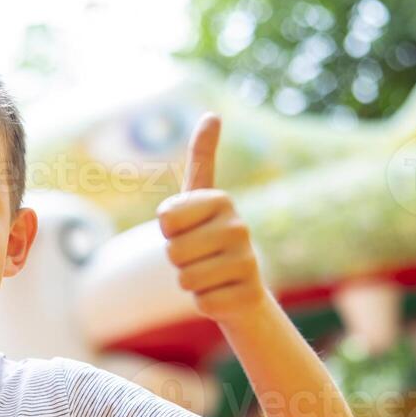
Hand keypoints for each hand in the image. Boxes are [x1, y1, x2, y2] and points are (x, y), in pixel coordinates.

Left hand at [156, 113, 269, 324]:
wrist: (240, 289)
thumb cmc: (206, 242)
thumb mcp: (196, 201)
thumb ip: (201, 160)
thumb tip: (213, 113)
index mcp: (221, 200)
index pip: (166, 219)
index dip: (168, 230)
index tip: (188, 228)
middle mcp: (239, 227)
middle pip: (174, 252)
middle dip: (177, 260)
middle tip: (199, 257)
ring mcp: (248, 261)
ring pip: (186, 279)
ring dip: (189, 282)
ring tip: (210, 275)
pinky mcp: (249, 294)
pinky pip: (202, 303)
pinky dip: (204, 303)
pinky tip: (222, 294)